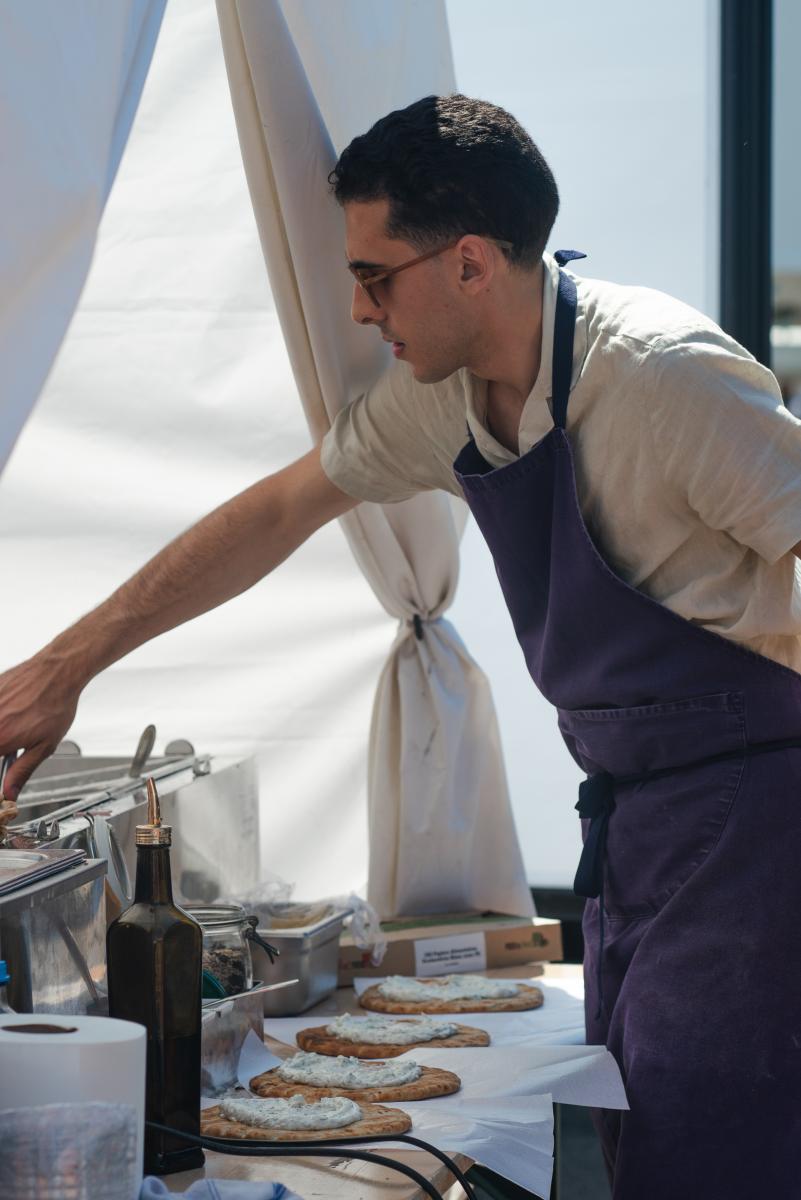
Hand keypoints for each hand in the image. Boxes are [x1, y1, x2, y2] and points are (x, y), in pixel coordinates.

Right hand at [0, 655, 80, 802]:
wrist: (57, 672)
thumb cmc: (55, 704)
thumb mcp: (44, 746)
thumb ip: (22, 771)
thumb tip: (9, 792)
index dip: (2, 764)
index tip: (6, 761)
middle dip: (4, 744)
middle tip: (14, 741)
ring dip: (5, 726)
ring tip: (18, 721)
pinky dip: (2, 711)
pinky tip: (14, 708)